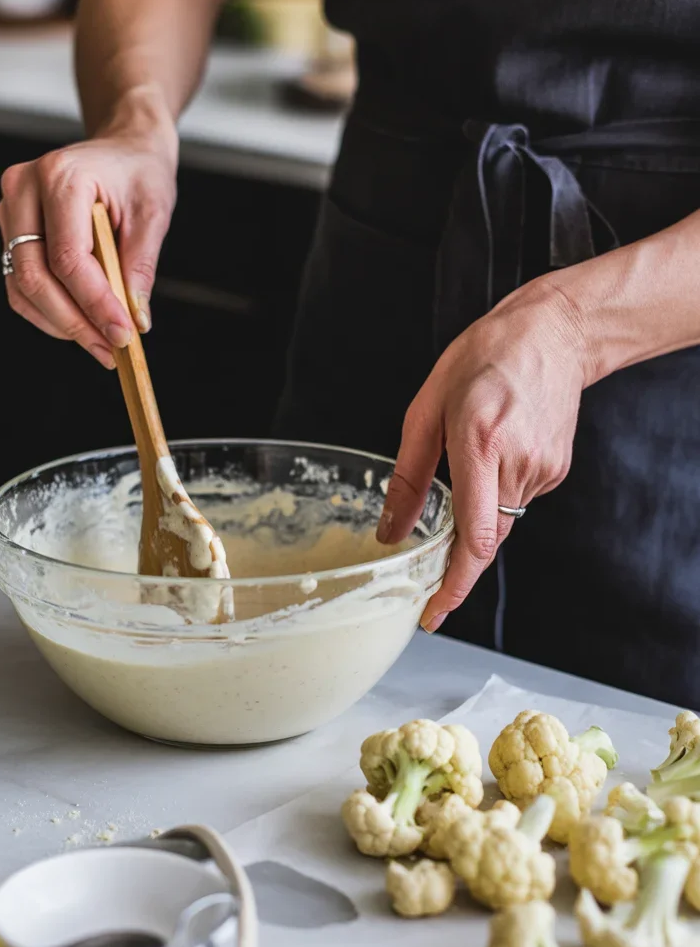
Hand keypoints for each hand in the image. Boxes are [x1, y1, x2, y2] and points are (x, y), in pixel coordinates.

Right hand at [0, 93, 177, 367]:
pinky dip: (49, 311)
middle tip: (110, 349)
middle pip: (35, 276)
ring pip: (22, 286)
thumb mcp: (153, 213)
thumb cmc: (138, 172)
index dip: (94, 303)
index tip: (123, 334)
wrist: (123, 147)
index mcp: (60, 176)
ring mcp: (11, 210)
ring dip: (61, 323)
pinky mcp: (12, 230)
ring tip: (100, 343)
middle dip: (74, 322)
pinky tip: (81, 323)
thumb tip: (135, 318)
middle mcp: (23, 189)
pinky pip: (21, 283)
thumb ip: (141, 266)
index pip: (68, 257)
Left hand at [377, 284, 588, 631]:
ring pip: (500, 523)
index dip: (454, 583)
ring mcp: (544, 470)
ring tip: (467, 466)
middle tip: (428, 577)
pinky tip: (492, 456)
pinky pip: (515, 502)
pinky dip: (494, 495)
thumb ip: (408, 477)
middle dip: (456, 562)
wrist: (554, 335)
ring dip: (475, 517)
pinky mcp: (556, 472)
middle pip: (486, 540)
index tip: (433, 611)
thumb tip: (390, 532)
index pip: (474, 536)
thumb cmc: (484, 359)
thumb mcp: (427, 408)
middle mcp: (517, 463)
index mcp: (479, 442)